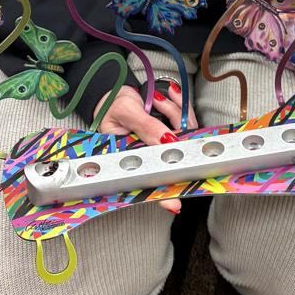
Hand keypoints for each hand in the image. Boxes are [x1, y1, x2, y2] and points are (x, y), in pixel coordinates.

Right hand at [97, 80, 184, 213]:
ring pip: (184, 133)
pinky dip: (179, 104)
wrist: (111, 91)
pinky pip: (184, 119)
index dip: (163, 191)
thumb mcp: (125, 112)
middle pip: (175, 151)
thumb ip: (146, 127)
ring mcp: (162, 142)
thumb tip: (168, 142)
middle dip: (175, 122)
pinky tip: (169, 94)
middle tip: (158, 104)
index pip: (150, 178)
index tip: (174, 203)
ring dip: (174, 110)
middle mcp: (150, 154)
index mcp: (132, 157)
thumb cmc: (110, 105)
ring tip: (155, 98)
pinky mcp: (170, 129)